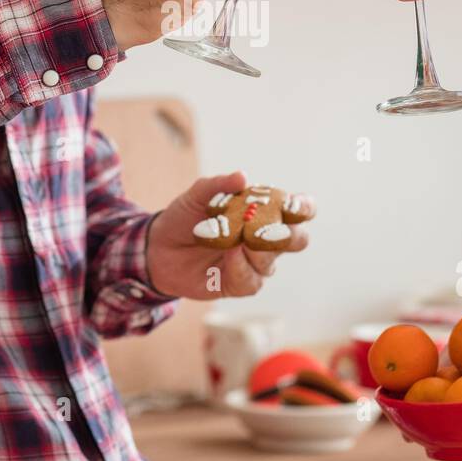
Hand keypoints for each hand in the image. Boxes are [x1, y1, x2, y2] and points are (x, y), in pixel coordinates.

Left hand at [145, 171, 308, 299]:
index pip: (298, 210)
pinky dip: (241, 267)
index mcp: (263, 212)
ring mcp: (254, 263)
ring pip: (272, 261)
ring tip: (236, 239)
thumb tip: (242, 176)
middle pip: (297, 240)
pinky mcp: (239, 283)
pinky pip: (252, 281)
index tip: (294, 206)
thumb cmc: (184, 217)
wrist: (158, 248)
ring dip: (256, 250)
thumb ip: (219, 185)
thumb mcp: (196, 196)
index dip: (303, 208)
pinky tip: (229, 255)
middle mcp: (265, 239)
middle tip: (269, 228)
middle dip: (289, 235)